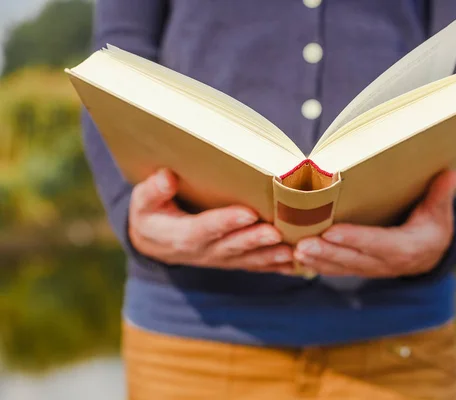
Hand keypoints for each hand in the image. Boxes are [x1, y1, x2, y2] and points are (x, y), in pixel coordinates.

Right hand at [129, 168, 293, 272]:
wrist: (156, 243)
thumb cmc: (152, 214)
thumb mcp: (143, 202)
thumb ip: (153, 191)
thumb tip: (166, 177)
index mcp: (181, 236)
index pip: (204, 229)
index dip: (226, 222)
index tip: (247, 213)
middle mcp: (204, 252)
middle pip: (232, 247)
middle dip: (255, 240)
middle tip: (276, 232)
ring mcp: (220, 259)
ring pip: (248, 260)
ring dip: (271, 256)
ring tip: (293, 251)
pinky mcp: (233, 261)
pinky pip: (256, 266)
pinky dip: (277, 266)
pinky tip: (299, 264)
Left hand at [293, 170, 455, 277]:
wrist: (431, 257)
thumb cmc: (433, 228)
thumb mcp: (440, 212)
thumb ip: (441, 194)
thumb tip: (450, 172)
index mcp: (406, 248)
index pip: (377, 243)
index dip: (354, 239)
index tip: (331, 232)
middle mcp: (386, 263)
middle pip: (353, 258)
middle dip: (326, 252)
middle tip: (302, 244)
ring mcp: (371, 269)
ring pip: (341, 267)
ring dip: (317, 260)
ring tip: (295, 251)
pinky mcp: (360, 270)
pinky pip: (337, 270)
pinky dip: (318, 266)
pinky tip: (298, 260)